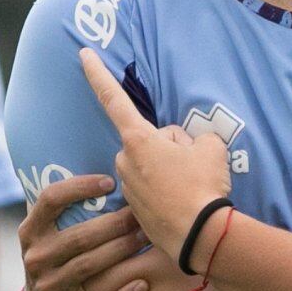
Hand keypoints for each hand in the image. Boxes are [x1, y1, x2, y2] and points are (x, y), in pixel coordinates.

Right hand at [20, 171, 157, 290]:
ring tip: (148, 238)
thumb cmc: (57, 259)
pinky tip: (143, 283)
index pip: (50, 199)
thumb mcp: (48, 234)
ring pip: (91, 265)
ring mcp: (48, 287)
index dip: (80, 187)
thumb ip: (65, 210)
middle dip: (116, 223)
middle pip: (80, 235)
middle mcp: (35, 257)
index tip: (109, 181)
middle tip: (143, 214)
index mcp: (30, 230)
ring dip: (124, 250)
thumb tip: (108, 167)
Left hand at [75, 48, 234, 270]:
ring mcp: (128, 188)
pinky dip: (167, 193)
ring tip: (191, 188)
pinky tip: (184, 203)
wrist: (201, 237)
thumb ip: (191, 136)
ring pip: (151, 166)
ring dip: (169, 171)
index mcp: (138, 140)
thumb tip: (180, 147)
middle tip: (193, 165)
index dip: (97, 73)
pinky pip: (152, 189)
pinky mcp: (134, 211)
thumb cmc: (204, 186)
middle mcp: (125, 162)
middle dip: (168, 147)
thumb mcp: (209, 147)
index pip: (113, 98)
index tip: (82, 53)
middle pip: (147, 141)